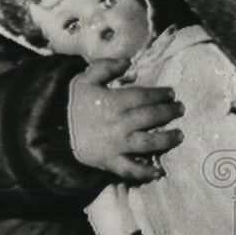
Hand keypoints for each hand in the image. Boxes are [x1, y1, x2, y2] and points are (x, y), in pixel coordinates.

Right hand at [68, 58, 183, 180]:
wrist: (55, 130)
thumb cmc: (76, 103)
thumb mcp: (86, 78)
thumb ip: (106, 66)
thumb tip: (128, 62)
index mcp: (114, 102)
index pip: (145, 96)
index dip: (161, 94)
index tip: (172, 93)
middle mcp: (119, 123)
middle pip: (151, 117)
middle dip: (169, 112)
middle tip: (181, 109)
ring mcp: (117, 144)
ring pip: (148, 143)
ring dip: (167, 139)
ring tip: (180, 135)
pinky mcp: (111, 161)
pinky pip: (131, 169)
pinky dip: (145, 173)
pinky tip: (159, 172)